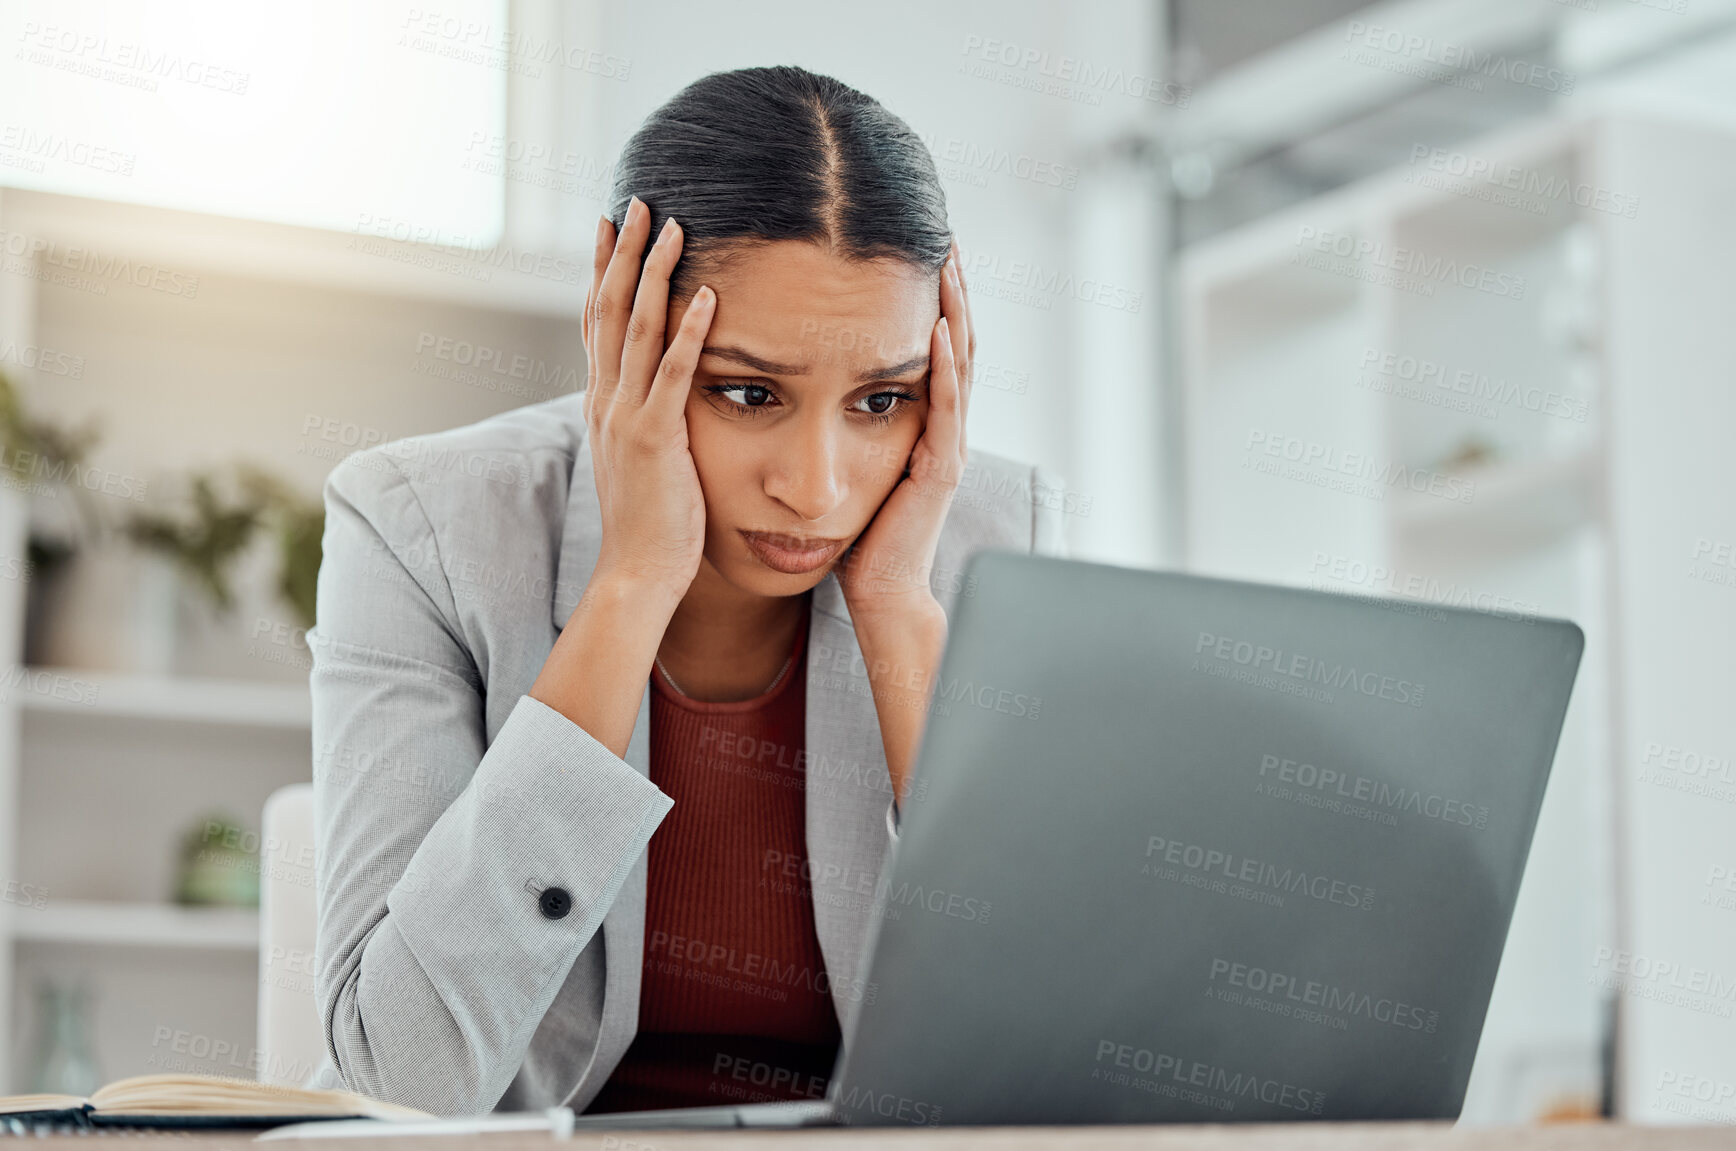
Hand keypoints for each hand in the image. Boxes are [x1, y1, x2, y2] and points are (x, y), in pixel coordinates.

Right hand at [582, 195, 716, 600]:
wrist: (637, 573)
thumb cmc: (652, 523)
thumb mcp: (644, 459)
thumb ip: (648, 420)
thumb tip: (659, 398)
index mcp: (603, 404)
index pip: (597, 323)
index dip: (604, 271)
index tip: (613, 226)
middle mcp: (606, 401)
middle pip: (608, 309)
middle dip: (625, 253)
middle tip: (641, 202)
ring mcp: (625, 418)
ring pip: (635, 328)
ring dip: (655, 273)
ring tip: (674, 226)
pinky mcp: (654, 439)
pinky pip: (672, 374)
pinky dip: (689, 331)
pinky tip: (710, 295)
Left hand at [834, 237, 975, 625]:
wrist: (882, 594)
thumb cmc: (861, 539)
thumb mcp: (853, 469)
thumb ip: (847, 429)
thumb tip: (814, 390)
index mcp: (923, 426)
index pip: (933, 350)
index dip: (933, 302)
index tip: (921, 254)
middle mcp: (943, 430)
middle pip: (956, 344)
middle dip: (952, 291)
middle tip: (946, 239)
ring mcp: (947, 447)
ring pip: (959, 365)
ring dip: (954, 313)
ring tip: (948, 266)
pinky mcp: (940, 468)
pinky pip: (945, 406)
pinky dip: (943, 365)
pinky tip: (934, 329)